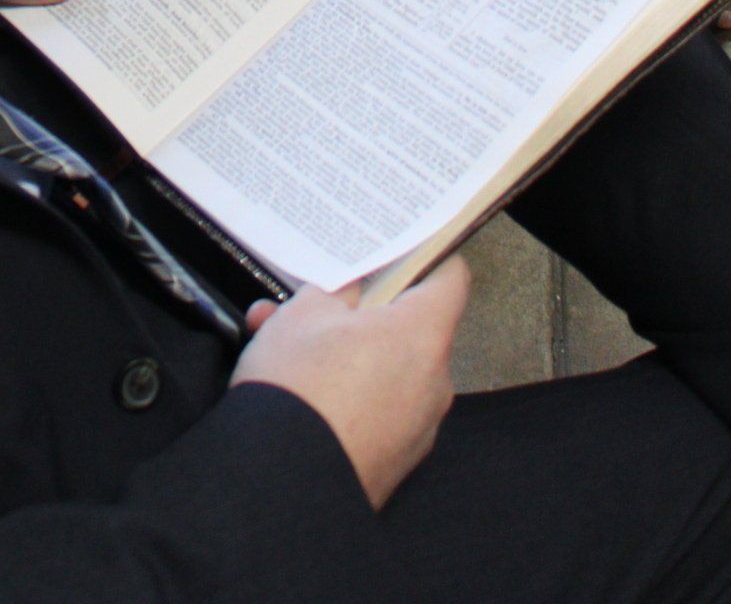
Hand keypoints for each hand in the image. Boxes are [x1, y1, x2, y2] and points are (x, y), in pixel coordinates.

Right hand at [230, 261, 468, 510]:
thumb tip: (350, 292)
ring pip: (386, 367)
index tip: (400, 247)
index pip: (449, 278)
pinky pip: (378, 406)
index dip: (424, 255)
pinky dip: (347, 390)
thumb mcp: (304, 312)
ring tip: (282, 339)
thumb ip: (335, 291)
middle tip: (316, 299)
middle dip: (361, 309)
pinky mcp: (395, 457)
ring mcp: (417, 425)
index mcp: (422, 335)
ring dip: (344, 349)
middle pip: (409, 325)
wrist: (283, 483)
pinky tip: (297, 384)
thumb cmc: (300, 392)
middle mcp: (433, 382)